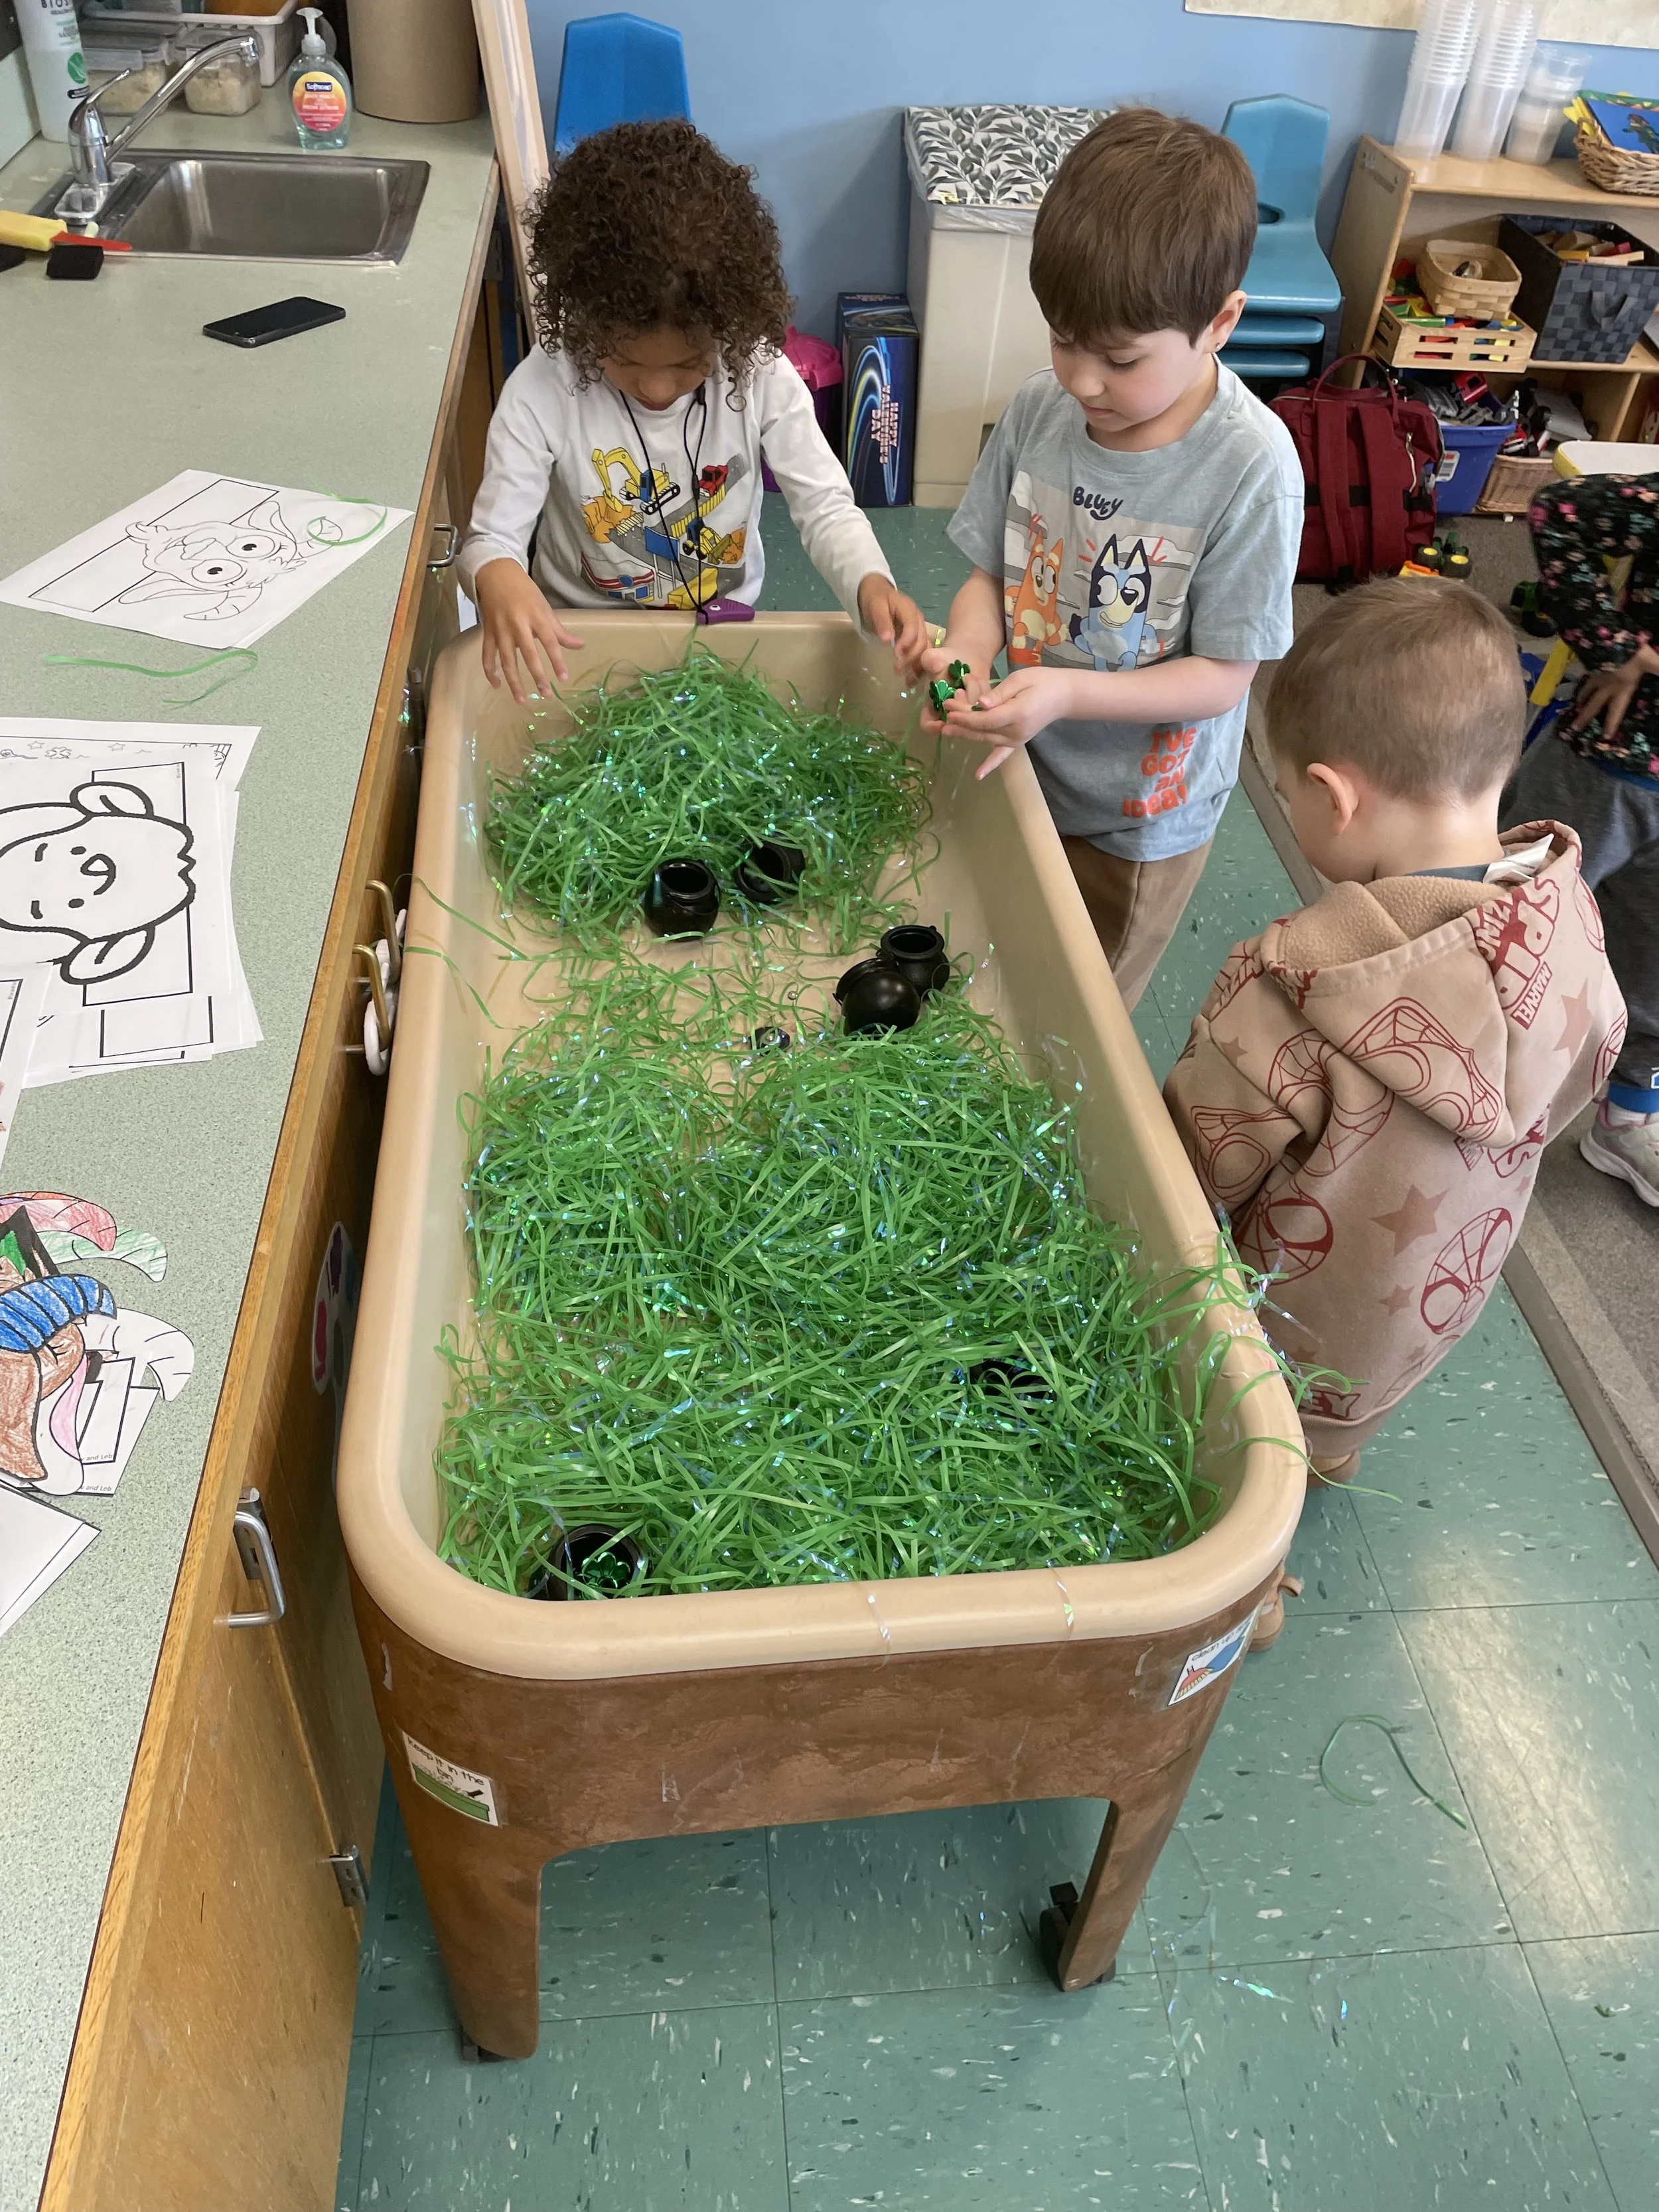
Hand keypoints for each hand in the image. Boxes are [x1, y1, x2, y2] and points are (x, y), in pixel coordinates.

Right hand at [475, 559, 584, 703]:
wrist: (496, 575)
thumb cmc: (525, 592)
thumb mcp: (545, 608)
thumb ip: (560, 630)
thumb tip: (580, 645)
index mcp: (536, 617)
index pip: (550, 642)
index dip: (557, 661)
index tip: (563, 678)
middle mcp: (518, 624)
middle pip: (528, 654)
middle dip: (537, 675)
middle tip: (546, 694)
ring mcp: (500, 629)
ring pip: (506, 660)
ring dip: (513, 682)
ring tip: (521, 700)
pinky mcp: (488, 632)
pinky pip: (487, 655)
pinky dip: (490, 671)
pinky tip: (496, 685)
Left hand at [858, 574, 929, 680]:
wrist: (877, 594)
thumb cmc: (875, 601)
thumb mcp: (876, 607)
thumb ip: (882, 622)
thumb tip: (887, 640)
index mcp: (910, 610)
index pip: (913, 628)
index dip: (906, 643)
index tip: (895, 655)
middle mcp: (919, 621)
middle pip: (921, 641)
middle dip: (911, 657)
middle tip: (897, 670)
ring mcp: (919, 630)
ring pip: (924, 649)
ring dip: (917, 665)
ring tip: (908, 680)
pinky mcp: (916, 639)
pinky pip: (921, 653)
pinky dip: (917, 666)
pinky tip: (912, 679)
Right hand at [915, 641, 988, 734]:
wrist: (964, 656)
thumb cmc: (944, 659)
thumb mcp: (932, 657)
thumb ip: (930, 661)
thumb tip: (936, 665)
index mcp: (931, 707)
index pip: (928, 724)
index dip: (933, 727)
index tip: (941, 723)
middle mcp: (949, 713)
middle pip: (954, 723)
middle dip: (959, 708)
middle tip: (959, 691)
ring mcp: (967, 712)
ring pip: (972, 713)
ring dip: (972, 694)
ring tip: (967, 677)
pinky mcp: (983, 707)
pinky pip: (986, 705)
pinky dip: (983, 691)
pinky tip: (978, 679)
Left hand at [944, 666, 1080, 779]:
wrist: (1063, 695)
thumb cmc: (1042, 682)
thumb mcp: (1020, 679)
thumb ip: (999, 693)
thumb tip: (980, 704)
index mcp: (1016, 714)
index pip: (984, 719)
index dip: (964, 715)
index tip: (948, 707)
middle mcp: (1016, 732)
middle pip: (982, 730)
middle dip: (960, 723)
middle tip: (943, 715)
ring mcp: (1017, 739)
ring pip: (986, 739)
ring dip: (966, 735)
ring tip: (946, 730)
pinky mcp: (1017, 742)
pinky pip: (1002, 755)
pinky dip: (990, 765)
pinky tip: (978, 776)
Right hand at [1571, 640, 1658, 739]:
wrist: (1608, 635)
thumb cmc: (1631, 651)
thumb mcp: (1650, 661)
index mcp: (1622, 687)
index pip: (1616, 710)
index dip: (1611, 724)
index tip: (1605, 737)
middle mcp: (1608, 684)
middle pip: (1595, 704)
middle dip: (1586, 717)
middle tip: (1574, 728)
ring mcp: (1598, 673)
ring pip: (1589, 689)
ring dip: (1582, 698)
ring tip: (1576, 706)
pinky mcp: (1593, 662)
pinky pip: (1587, 675)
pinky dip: (1583, 681)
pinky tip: (1582, 679)